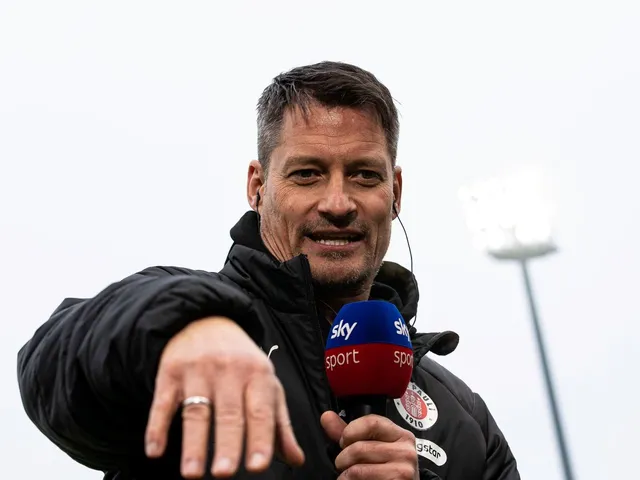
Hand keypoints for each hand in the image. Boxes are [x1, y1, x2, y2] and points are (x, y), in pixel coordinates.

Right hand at [144, 317, 304, 477]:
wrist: (205, 321)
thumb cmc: (241, 362)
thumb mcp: (265, 385)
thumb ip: (279, 424)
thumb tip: (296, 460)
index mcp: (258, 374)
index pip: (260, 411)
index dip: (260, 439)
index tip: (257, 466)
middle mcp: (229, 370)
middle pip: (229, 413)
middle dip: (228, 444)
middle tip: (225, 474)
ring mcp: (198, 370)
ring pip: (196, 411)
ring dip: (193, 444)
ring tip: (192, 473)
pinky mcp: (170, 372)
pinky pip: (163, 402)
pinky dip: (157, 427)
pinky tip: (155, 450)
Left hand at [321, 411, 418, 479]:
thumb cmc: (385, 471)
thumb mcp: (370, 447)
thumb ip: (349, 432)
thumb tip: (327, 416)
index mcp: (401, 435)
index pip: (372, 422)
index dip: (350, 431)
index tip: (344, 441)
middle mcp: (405, 451)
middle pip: (360, 447)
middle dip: (343, 458)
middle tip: (344, 464)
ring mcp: (403, 470)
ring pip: (358, 469)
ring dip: (345, 475)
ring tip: (348, 476)